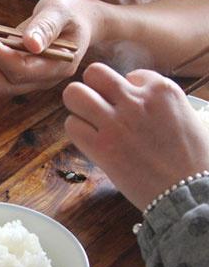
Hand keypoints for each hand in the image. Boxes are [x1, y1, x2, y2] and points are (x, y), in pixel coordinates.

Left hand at [0, 0, 97, 96]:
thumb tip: (31, 44)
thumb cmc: (72, 14)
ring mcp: (26, 80)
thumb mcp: (62, 11)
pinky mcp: (12, 73)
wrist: (76, 22)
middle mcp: (39, 80)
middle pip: (2, 82)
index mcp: (56, 67)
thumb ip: (47, 26)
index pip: (21, 70)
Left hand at [63, 63, 208, 209]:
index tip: (131, 108)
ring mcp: (116, 122)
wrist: (190, 193)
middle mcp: (136, 100)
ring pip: (74, 94)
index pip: (130, 75)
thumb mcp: (189, 117)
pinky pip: (71, 125)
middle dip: (93, 87)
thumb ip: (162, 103)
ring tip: (87, 119)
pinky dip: (77, 131)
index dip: (127, 92)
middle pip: (94, 73)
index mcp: (163, 90)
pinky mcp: (101, 146)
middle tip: (98, 104)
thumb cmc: (194, 161)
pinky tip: (90, 140)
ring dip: (78, 105)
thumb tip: (143, 99)